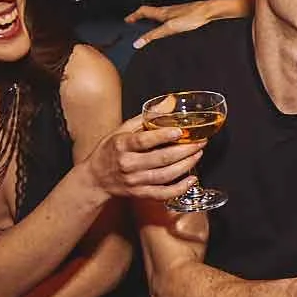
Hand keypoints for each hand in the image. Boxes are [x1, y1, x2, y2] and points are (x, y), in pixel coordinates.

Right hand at [87, 112, 207, 200]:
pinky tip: (192, 179)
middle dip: (184, 150)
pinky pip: (162, 194)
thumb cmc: (110, 150)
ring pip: (164, 176)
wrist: (95, 179)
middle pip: (160, 159)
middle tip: (200, 142)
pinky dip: (179, 188)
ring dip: (185, 165)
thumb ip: (147, 117)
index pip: (143, 141)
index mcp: (122, 145)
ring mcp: (134, 181)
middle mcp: (127, 164)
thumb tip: (170, 102)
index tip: (180, 131)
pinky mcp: (140, 194)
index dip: (163, 136)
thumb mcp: (122, 130)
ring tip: (198, 154)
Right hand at [126, 0, 245, 48]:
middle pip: (150, 12)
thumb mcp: (170, 28)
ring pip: (160, 15)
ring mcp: (177, 12)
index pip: (142, 11)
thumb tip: (138, 42)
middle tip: (135, 23)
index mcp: (162, 12)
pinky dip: (163, 22)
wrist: (209, 11)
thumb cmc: (192, 17)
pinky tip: (170, 28)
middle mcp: (168, 11)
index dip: (133, 16)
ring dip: (152, 20)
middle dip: (141, 17)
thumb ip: (154, 36)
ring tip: (149, 26)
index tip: (127, 20)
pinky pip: (169, 18)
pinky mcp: (185, 15)